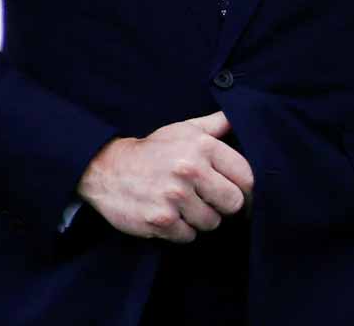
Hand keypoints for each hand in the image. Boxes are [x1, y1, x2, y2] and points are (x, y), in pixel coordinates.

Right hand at [76, 112, 253, 242]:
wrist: (106, 169)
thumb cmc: (152, 150)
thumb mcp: (183, 129)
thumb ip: (215, 124)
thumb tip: (238, 117)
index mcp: (202, 146)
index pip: (246, 176)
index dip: (246, 189)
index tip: (239, 193)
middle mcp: (190, 170)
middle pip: (233, 203)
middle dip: (224, 206)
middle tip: (211, 202)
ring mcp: (174, 197)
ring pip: (212, 222)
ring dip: (202, 219)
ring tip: (186, 207)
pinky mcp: (160, 220)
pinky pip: (189, 236)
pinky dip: (182, 231)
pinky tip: (171, 216)